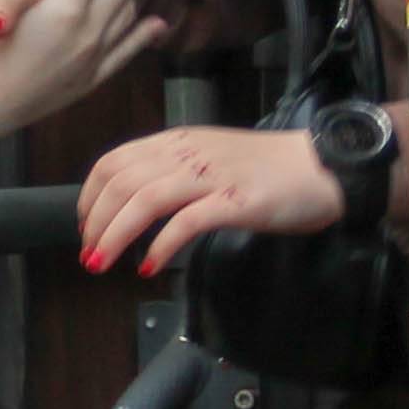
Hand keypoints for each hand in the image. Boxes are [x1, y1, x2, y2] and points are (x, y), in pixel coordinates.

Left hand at [78, 123, 345, 278]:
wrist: (324, 167)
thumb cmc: (269, 170)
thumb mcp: (211, 159)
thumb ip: (175, 172)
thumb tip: (136, 202)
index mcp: (178, 141)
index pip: (115, 162)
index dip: (90, 196)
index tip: (85, 226)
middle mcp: (188, 153)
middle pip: (122, 183)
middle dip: (95, 222)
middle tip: (89, 254)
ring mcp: (212, 176)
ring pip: (146, 199)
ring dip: (116, 234)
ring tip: (103, 262)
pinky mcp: (236, 200)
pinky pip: (186, 222)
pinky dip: (161, 245)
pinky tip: (149, 266)